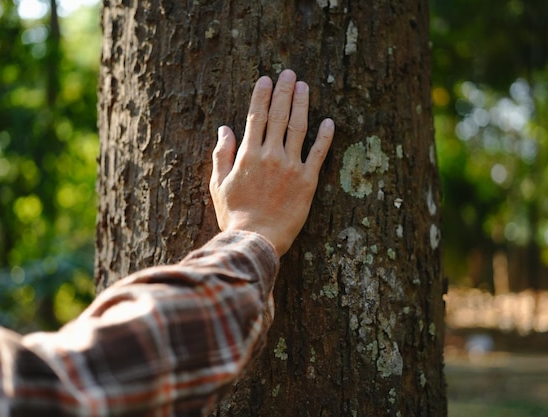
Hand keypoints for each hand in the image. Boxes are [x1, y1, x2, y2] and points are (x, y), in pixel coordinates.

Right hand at [210, 69, 334, 255]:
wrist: (256, 239)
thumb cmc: (234, 215)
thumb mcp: (218, 184)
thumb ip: (222, 154)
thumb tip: (224, 129)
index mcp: (248, 154)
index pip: (256, 117)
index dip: (261, 96)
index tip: (266, 79)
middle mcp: (271, 155)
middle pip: (279, 116)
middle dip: (284, 92)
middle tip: (289, 74)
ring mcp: (291, 166)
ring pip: (298, 128)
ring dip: (302, 105)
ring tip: (305, 87)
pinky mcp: (308, 181)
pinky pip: (318, 153)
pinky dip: (325, 136)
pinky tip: (329, 121)